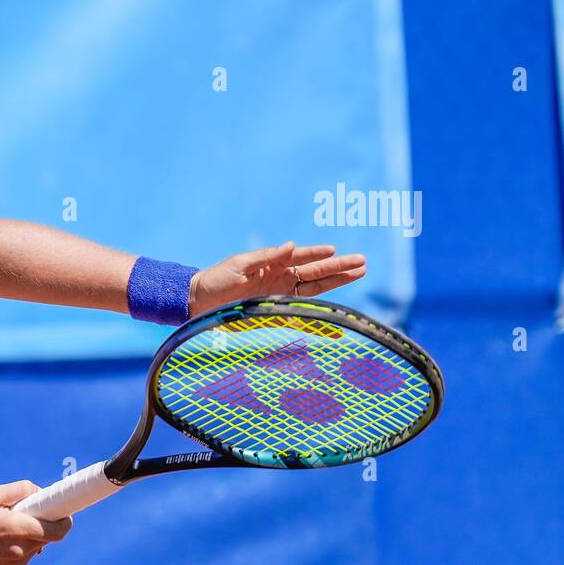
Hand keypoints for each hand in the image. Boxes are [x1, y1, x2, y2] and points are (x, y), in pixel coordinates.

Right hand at [0, 480, 73, 564]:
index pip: (58, 530)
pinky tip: (1, 535)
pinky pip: (28, 551)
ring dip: (32, 531)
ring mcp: (17, 562)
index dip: (65, 518)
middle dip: (45, 520)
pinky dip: (23, 541)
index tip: (64, 508)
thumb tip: (39, 492)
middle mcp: (20, 549)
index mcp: (17, 529)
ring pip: (39, 543)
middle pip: (50, 535)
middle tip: (28, 508)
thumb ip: (19, 490)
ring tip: (7, 522)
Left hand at [188, 241, 365, 316]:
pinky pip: (302, 313)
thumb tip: (291, 245)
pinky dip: (319, 316)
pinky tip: (335, 319)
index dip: (319, 255)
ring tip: (359, 273)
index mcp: (274, 264)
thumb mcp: (240, 265)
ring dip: (337, 282)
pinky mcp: (276, 312)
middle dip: (339, 267)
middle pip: (316, 273)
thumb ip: (266, 256)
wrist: (200, 302)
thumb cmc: (217, 279)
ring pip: (316, 289)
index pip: (303, 258)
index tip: (336, 251)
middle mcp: (282, 278)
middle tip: (363, 262)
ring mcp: (281, 295)